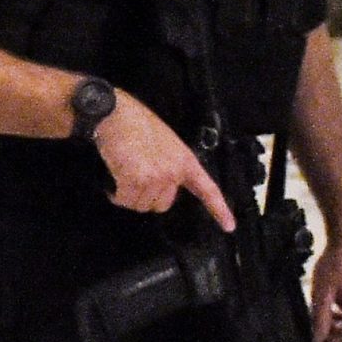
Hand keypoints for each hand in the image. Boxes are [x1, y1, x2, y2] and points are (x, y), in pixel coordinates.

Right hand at [93, 99, 235, 231]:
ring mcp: (157, 177)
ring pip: (141, 204)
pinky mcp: (136, 180)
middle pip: (162, 205)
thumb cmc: (136, 123)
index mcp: (186, 161)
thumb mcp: (165, 143)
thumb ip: (169, 164)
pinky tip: (112, 179)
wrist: (117, 114)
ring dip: (128, 195)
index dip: (219, 210)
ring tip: (122, 173)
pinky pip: (125, 199)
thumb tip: (157, 183)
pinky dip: (115, 194)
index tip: (229, 226)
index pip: (207, 189)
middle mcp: (174, 172)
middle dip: (146, 197)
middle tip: (133, 179)